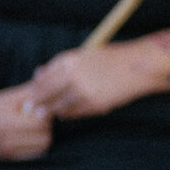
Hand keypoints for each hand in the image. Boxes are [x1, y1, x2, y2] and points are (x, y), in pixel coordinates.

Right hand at [0, 85, 50, 160]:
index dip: (43, 115)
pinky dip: (34, 146)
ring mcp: (6, 152)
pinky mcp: (7, 159)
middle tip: (36, 119)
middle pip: (44, 138)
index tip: (38, 110)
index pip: (40, 123)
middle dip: (44, 127)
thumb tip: (54, 91)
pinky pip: (32, 155)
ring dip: (41, 137)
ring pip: (41, 148)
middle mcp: (5, 141)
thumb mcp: (12, 95)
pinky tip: (27, 137)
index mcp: (6, 123)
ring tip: (32, 128)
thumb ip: (32, 92)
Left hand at [26, 43, 144, 118]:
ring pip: (57, 107)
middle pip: (45, 94)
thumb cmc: (108, 59)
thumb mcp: (82, 55)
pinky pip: (73, 113)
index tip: (33, 93)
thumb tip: (39, 73)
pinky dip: (67, 114)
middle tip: (33, 108)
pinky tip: (65, 113)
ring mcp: (83, 91)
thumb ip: (61, 65)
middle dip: (37, 103)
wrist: (136, 66)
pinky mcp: (94, 105)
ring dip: (52, 110)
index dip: (35, 88)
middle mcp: (72, 76)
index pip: (41, 79)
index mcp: (67, 60)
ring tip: (48, 112)